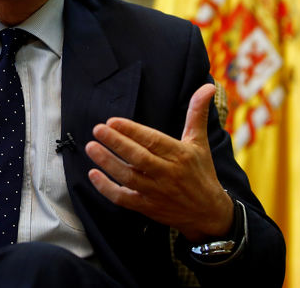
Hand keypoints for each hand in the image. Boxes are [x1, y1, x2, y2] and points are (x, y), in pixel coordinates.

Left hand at [85, 83, 232, 241]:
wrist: (208, 213)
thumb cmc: (201, 172)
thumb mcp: (199, 142)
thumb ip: (197, 113)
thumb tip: (208, 86)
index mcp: (180, 155)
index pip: (153, 141)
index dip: (132, 131)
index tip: (113, 121)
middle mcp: (168, 174)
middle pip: (138, 158)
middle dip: (116, 143)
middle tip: (97, 129)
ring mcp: (157, 192)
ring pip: (128, 178)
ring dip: (108, 163)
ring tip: (91, 147)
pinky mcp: (147, 207)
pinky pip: (123, 199)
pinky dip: (107, 189)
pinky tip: (93, 174)